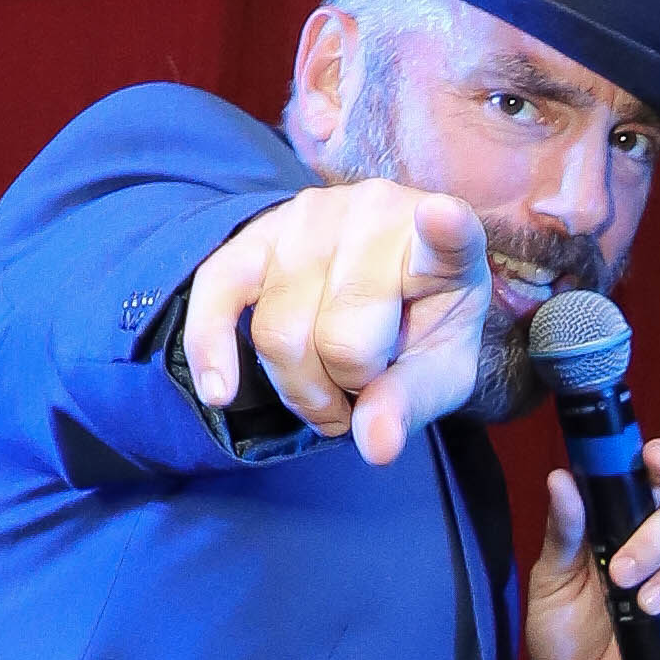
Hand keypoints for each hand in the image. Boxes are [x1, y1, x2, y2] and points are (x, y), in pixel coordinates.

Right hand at [177, 182, 497, 463]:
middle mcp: (378, 213)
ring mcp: (312, 215)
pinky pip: (216, 291)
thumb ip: (410, 404)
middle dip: (343, 388)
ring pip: (278, 332)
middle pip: (340, 338)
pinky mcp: (256, 231)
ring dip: (298, 385)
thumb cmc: (418, 329)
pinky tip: (220, 393)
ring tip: (327, 384)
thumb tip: (374, 445)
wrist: (375, 288)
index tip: (442, 217)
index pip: (449, 235)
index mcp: (444, 250)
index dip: (444, 228)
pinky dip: (211, 348)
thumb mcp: (435, 373)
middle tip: (359, 390)